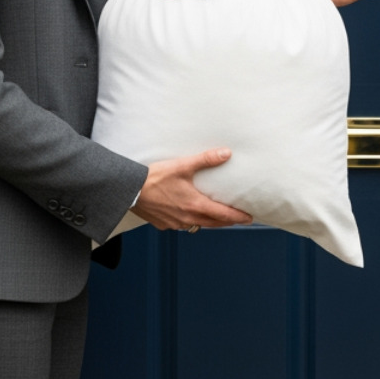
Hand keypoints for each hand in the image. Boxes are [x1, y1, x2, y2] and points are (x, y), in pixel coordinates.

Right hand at [129, 147, 252, 230]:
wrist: (130, 190)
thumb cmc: (155, 178)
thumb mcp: (182, 166)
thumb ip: (206, 159)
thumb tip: (226, 153)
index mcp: (195, 206)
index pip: (224, 215)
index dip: (238, 217)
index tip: (250, 218)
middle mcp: (187, 218)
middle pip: (214, 223)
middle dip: (227, 221)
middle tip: (238, 218)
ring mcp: (175, 223)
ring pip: (198, 225)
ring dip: (209, 222)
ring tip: (217, 216)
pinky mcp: (164, 224)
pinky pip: (182, 225)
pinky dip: (191, 221)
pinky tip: (190, 214)